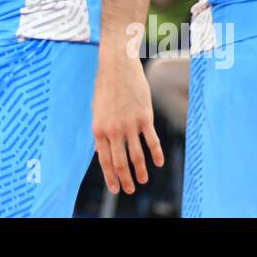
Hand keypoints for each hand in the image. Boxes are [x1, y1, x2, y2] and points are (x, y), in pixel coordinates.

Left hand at [92, 52, 164, 193]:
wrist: (117, 66)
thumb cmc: (105, 87)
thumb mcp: (97, 110)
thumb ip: (101, 132)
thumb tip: (101, 152)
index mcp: (98, 129)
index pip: (105, 160)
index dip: (111, 177)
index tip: (115, 188)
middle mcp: (113, 130)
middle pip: (121, 162)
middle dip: (125, 179)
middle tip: (130, 189)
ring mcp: (130, 125)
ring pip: (137, 155)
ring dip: (141, 171)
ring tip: (143, 180)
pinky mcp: (145, 118)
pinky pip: (151, 141)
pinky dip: (156, 154)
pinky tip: (159, 163)